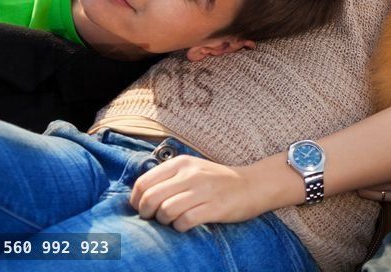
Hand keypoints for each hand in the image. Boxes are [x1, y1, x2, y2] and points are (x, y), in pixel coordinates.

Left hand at [130, 155, 269, 231]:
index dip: (136, 200)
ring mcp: (204, 190)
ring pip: (165, 211)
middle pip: (150, 198)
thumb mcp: (192, 169)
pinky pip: (184, 221)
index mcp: (181, 163)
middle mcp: (191, 174)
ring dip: (164, 221)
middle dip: (147, 214)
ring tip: (173, 220)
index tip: (143, 208)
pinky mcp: (215, 207)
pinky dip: (180, 227)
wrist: (253, 185)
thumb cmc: (217, 181)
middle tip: (156, 218)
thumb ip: (168, 178)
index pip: (143, 183)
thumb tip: (139, 197)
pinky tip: (186, 224)